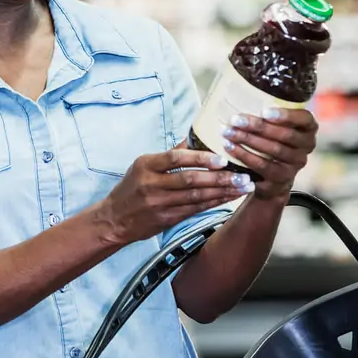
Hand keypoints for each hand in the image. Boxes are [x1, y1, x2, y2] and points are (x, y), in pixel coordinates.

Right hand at [93, 149, 254, 246]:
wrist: (114, 220)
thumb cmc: (131, 188)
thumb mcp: (143, 166)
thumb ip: (169, 154)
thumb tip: (193, 137)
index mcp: (146, 165)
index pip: (176, 159)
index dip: (200, 159)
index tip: (222, 159)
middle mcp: (151, 184)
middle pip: (190, 180)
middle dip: (219, 178)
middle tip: (242, 175)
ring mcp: (158, 204)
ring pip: (196, 197)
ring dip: (222, 192)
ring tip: (243, 187)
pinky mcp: (165, 220)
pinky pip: (194, 210)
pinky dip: (213, 204)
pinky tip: (228, 199)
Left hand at [221, 108, 317, 201]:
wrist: (271, 176)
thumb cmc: (270, 138)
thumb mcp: (275, 124)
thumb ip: (268, 111)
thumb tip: (240, 88)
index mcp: (308, 129)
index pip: (305, 119)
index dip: (286, 115)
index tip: (264, 111)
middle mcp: (306, 147)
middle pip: (284, 135)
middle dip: (258, 127)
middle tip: (235, 120)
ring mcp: (295, 166)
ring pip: (273, 151)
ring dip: (248, 140)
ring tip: (228, 132)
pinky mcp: (281, 181)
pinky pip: (262, 167)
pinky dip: (244, 156)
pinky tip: (229, 148)